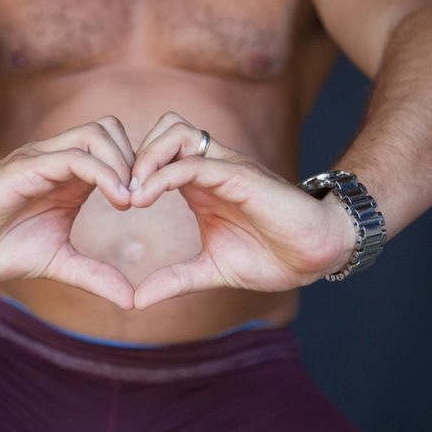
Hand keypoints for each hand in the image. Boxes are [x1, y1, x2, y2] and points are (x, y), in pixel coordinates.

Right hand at [0, 116, 135, 309]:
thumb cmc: (1, 246)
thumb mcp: (59, 263)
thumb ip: (96, 276)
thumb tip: (131, 301)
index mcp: (71, 178)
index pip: (116, 148)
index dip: (138, 169)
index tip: (148, 203)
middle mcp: (60, 161)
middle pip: (111, 130)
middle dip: (136, 160)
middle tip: (142, 198)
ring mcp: (43, 160)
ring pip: (97, 134)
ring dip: (123, 163)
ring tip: (128, 201)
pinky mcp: (28, 167)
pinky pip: (74, 156)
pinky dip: (103, 172)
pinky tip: (117, 201)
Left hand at [128, 112, 356, 308]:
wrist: (319, 254)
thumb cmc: (273, 256)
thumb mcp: (211, 270)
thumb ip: (175, 279)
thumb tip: (137, 301)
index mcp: (201, 186)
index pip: (159, 154)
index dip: (131, 170)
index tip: (113, 202)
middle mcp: (212, 169)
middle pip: (164, 130)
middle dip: (134, 155)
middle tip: (118, 193)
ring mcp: (227, 169)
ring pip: (177, 133)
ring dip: (146, 158)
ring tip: (131, 194)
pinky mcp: (241, 177)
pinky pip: (196, 162)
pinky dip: (164, 174)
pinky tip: (145, 198)